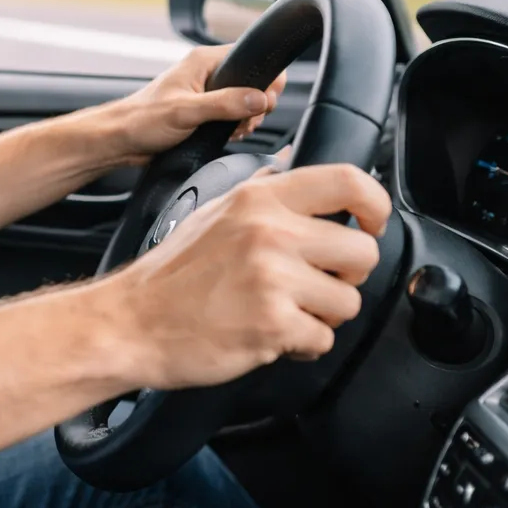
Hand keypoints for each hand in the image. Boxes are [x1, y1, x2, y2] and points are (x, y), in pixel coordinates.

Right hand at [101, 164, 390, 390]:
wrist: (130, 322)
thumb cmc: (170, 275)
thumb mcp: (211, 211)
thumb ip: (259, 189)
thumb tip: (291, 163)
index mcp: (258, 199)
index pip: (349, 182)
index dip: (376, 206)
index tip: (371, 225)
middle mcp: (269, 232)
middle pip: (363, 252)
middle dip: (345, 276)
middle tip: (313, 284)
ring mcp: (272, 278)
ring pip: (348, 301)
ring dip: (321, 315)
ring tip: (281, 311)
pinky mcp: (273, 324)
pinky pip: (322, 339)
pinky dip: (300, 345)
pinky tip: (269, 334)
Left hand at [108, 45, 284, 163]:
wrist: (121, 140)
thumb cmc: (142, 120)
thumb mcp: (186, 111)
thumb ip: (224, 104)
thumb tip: (259, 99)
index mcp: (203, 61)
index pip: (250, 57)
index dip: (264, 79)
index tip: (264, 102)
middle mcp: (207, 73)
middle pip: (252, 82)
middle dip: (255, 105)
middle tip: (244, 122)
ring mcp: (206, 92)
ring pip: (244, 101)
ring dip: (245, 119)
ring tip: (232, 130)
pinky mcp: (204, 110)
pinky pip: (232, 114)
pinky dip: (235, 126)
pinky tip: (225, 135)